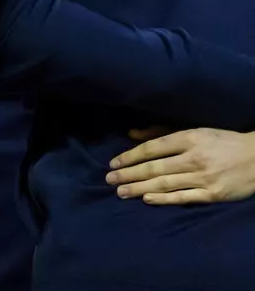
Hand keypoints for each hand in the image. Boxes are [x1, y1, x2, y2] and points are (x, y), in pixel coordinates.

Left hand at [107, 128, 254, 204]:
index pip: (152, 148)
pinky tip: (147, 199)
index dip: (130, 156)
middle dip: (129, 175)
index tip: (113, 164)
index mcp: (188, 139)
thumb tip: (131, 133)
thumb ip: (161, 132)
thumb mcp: (194, 130)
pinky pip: (184, 197)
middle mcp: (193, 158)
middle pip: (154, 168)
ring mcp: (203, 178)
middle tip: (109, 181)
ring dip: (139, 188)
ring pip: (165, 184)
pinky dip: (164, 199)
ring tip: (120, 192)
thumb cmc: (222, 142)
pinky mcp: (214, 194)